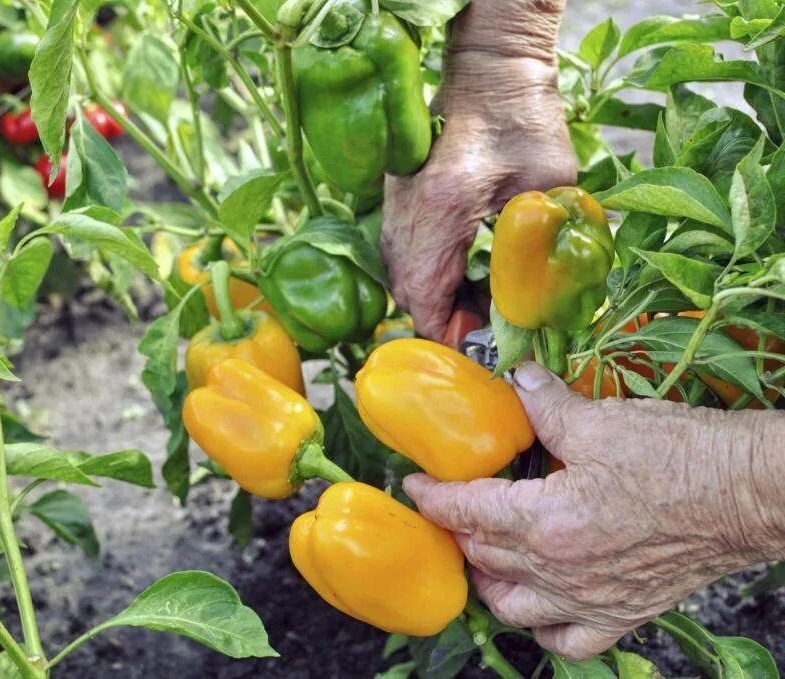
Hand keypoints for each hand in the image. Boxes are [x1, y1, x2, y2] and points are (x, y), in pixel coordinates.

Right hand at [381, 2, 576, 340]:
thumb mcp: (549, 186)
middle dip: (442, 320)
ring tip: (476, 302)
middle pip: (407, 293)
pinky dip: (426, 275)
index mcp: (442, 210)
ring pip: (399, 277)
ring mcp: (394, 206)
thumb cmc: (523, 120)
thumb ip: (539, 245)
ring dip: (433, 298)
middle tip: (485, 327)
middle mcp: (406, 213)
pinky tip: (461, 272)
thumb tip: (534, 301)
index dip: (447, 333)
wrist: (488, 73)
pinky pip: (400, 254)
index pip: (425, 296)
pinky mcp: (396, 200)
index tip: (479, 346)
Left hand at [403, 362, 784, 659]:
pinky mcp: (623, 613)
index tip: (416, 485)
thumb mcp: (601, 421)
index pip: (466, 512)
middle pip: (483, 557)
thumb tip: (517, 380)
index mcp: (545, 521)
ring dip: (488, 581)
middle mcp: (560, 570)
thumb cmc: (681, 457)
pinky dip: (544, 628)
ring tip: (483, 555)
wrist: (749, 494)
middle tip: (451, 507)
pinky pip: (569, 640)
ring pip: (513, 607)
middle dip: (457, 531)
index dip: (433, 497)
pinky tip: (539, 607)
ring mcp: (591, 598)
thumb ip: (547, 405)